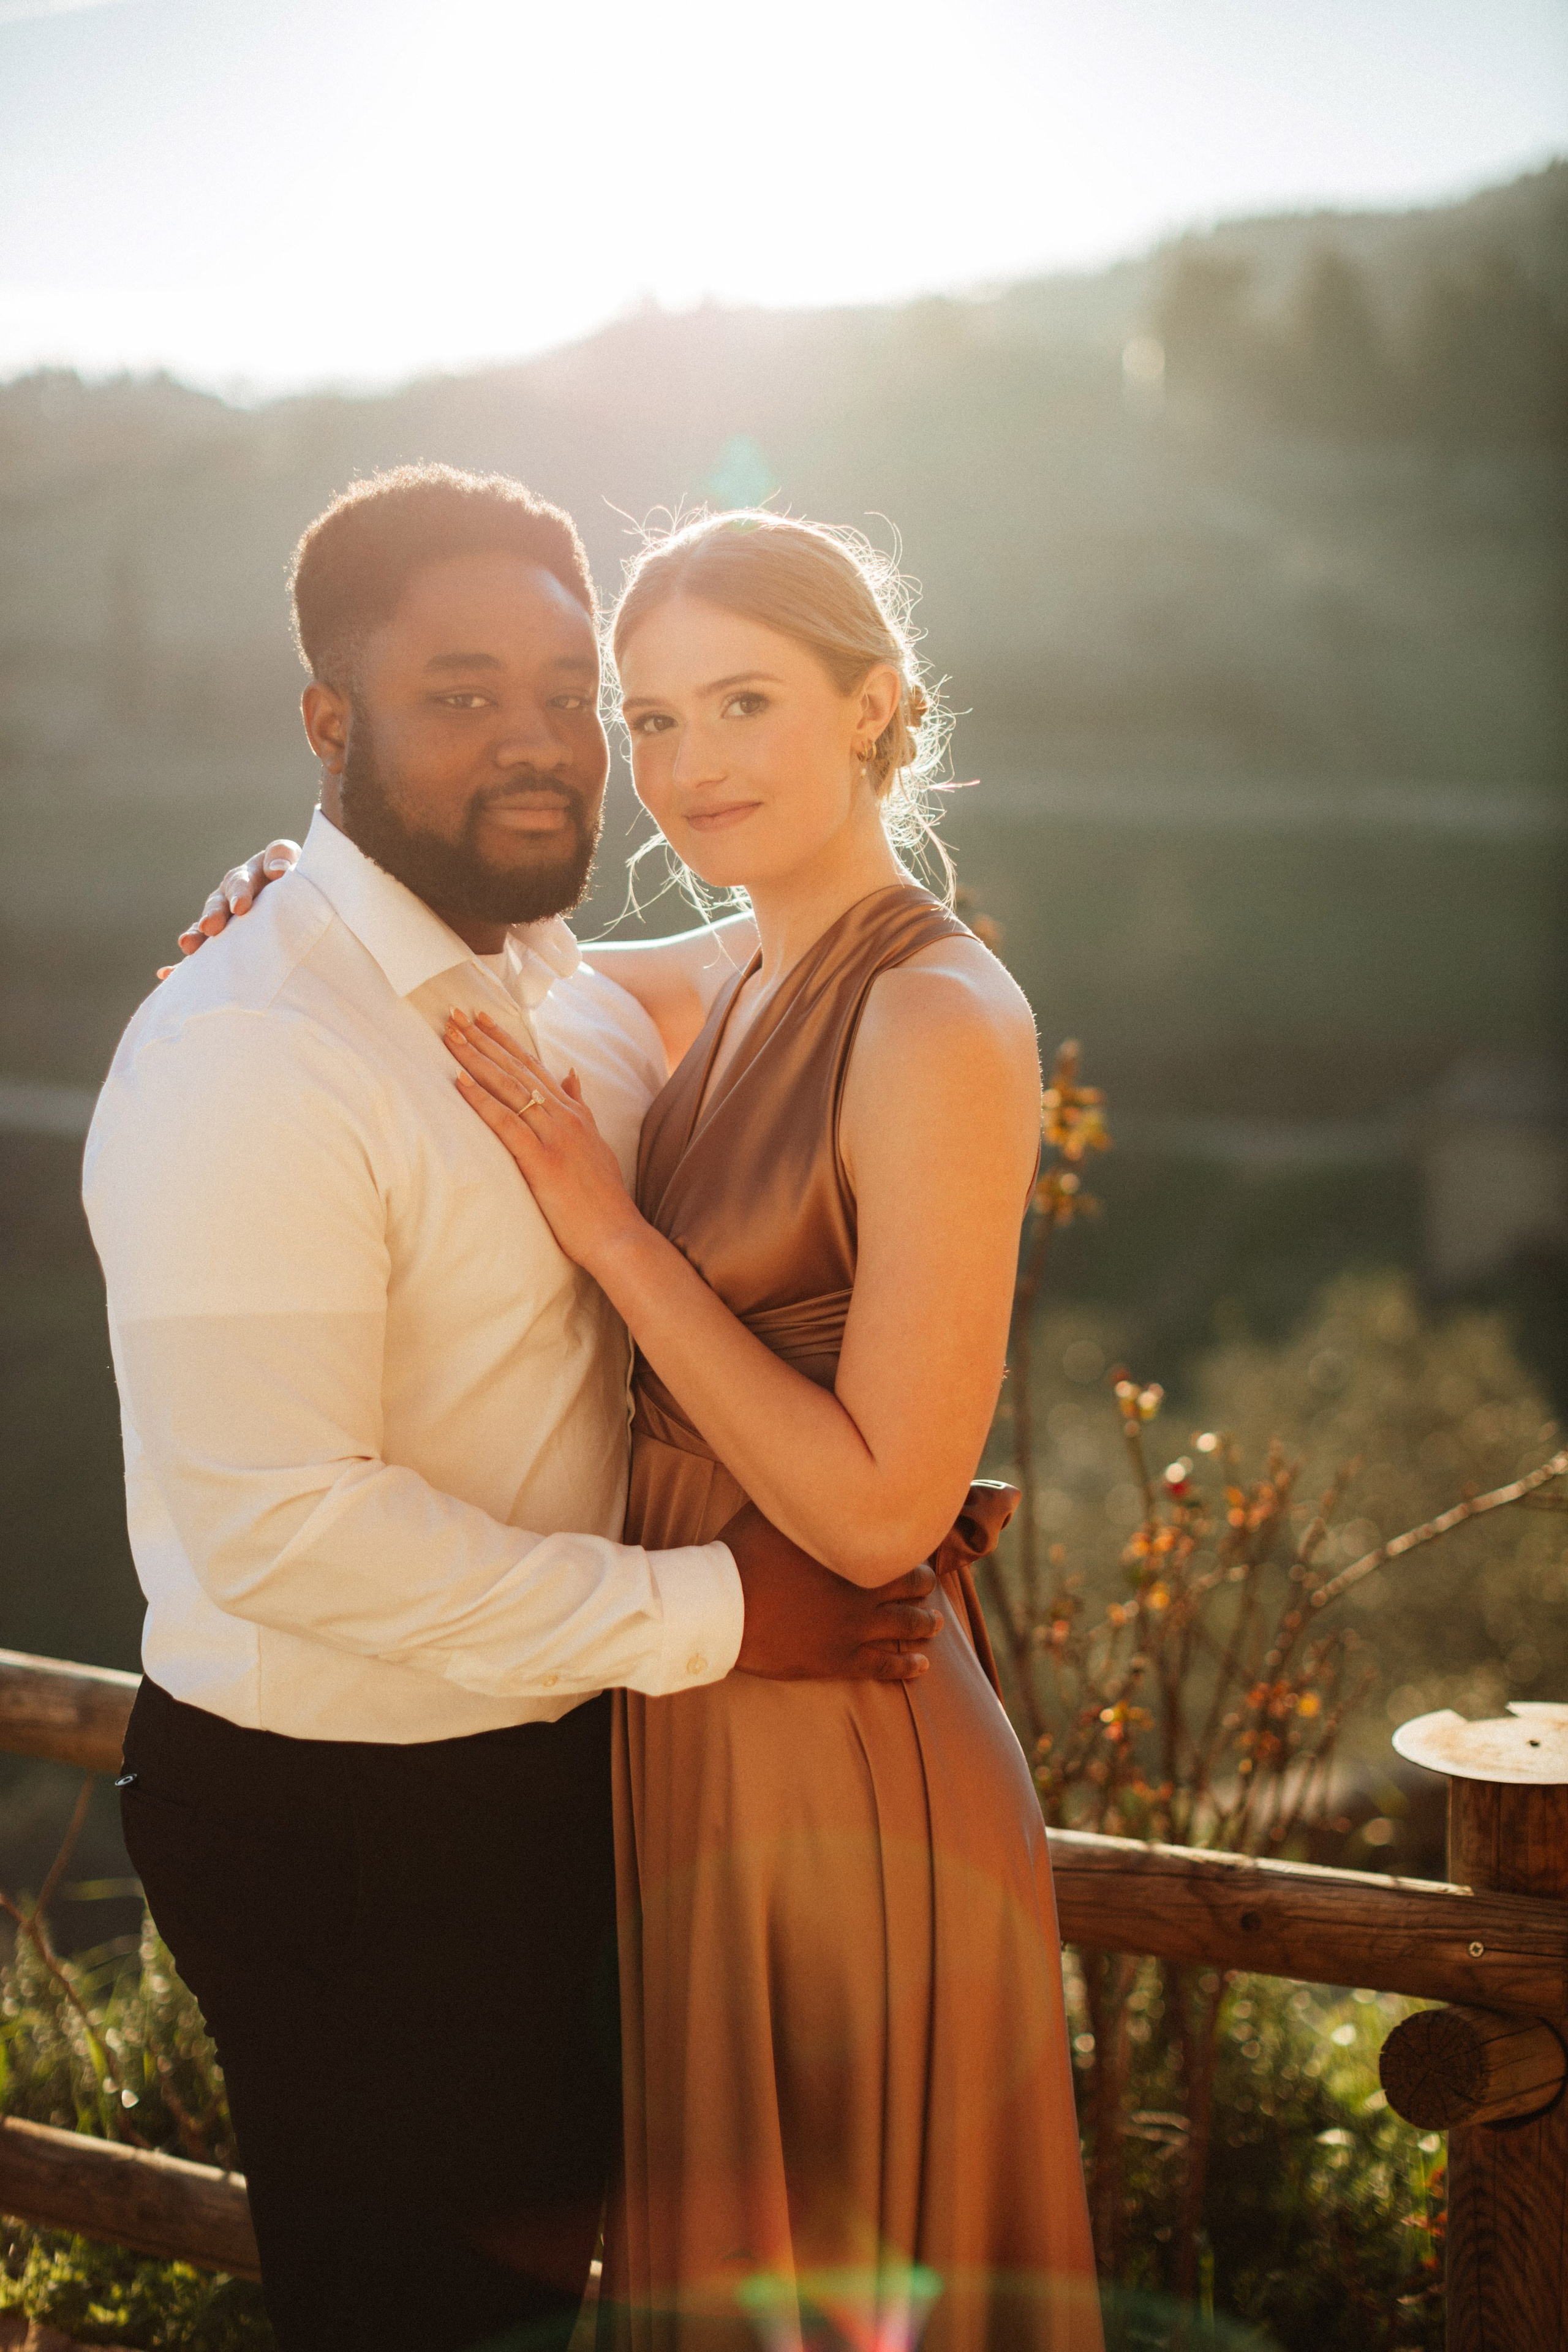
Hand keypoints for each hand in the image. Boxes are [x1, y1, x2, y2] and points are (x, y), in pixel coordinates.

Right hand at [157, 840, 299, 976]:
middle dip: (215, 915)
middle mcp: (233, 894)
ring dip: (197, 935)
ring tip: (189, 946)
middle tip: (212, 927)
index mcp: (252, 874)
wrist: (307, 896)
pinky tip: (166, 974)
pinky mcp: (222, 939)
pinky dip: (184, 964)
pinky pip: (202, 951)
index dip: (240, 891)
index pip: (243, 880)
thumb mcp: (298, 862)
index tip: (241, 907)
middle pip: (219, 902)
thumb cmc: (304, 878)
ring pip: (207, 925)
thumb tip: (279, 871)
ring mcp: (225, 916)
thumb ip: (284, 859)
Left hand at [443, 1011, 643, 1271]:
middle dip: (484, 1040)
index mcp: (573, 1113)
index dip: (505, 1041)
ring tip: (451, 1036)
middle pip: (517, 1068)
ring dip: (476, 1059)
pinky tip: (460, 1082)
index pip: (534, 1067)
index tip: (482, 1019)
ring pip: (509, 1088)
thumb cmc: (602, 1198)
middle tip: (455, 1014)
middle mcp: (564, 1117)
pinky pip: (506, 1123)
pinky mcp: (542, 1161)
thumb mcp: (596, 1143)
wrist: (617, 1234)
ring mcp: (554, 1137)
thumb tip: (571, 1074)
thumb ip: (581, 1107)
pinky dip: (482, 1101)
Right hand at [722, 1502, 942, 1682]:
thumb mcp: (773, 1512)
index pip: (896, 1548)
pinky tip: (921, 1666)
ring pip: (903, 1626)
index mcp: (850, 1551)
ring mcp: (851, 1628)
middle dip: (922, 1586)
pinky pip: (883, 1665)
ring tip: (935, 1624)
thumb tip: (811, 1476)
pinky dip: (905, 1665)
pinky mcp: (837, 1659)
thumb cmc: (742, 1554)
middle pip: (908, 1587)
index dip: (909, 1548)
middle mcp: (860, 1590)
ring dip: (923, 1624)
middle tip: (929, 1585)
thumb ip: (801, 1500)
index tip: (914, 1543)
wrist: (722, 1608)